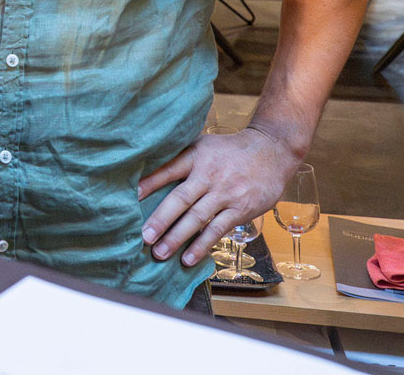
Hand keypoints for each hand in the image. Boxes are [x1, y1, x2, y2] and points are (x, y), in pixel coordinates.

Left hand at [136, 127, 299, 267]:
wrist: (272, 151)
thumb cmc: (230, 150)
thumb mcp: (203, 145)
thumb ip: (179, 159)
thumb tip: (148, 172)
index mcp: (196, 156)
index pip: (168, 169)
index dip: (149, 183)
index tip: (131, 197)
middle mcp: (208, 175)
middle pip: (180, 199)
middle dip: (160, 220)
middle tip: (143, 238)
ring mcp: (225, 193)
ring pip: (197, 218)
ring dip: (177, 238)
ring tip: (160, 253)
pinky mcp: (240, 209)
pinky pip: (217, 229)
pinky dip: (201, 245)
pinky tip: (188, 258)